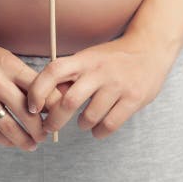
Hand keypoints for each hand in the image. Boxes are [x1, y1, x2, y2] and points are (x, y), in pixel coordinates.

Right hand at [0, 36, 62, 150]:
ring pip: (8, 127)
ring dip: (24, 140)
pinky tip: (11, 141)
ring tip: (32, 144)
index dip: (52, 108)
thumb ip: (26, 80)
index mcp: (8, 66)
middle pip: (27, 113)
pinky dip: (4, 140)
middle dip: (41, 129)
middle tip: (46, 134)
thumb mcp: (7, 59)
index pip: (39, 92)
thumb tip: (50, 104)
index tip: (58, 116)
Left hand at [25, 33, 178, 138]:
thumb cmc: (111, 58)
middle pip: (69, 101)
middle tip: (49, 128)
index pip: (53, 71)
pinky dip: (99, 132)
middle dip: (55, 120)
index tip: (32, 107)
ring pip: (90, 116)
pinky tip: (97, 130)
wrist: (150, 49)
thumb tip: (45, 99)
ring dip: (81, 125)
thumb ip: (70, 76)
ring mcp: (117, 85)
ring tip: (82, 123)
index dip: (38, 90)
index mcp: (83, 59)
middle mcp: (98, 71)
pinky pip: (110, 124)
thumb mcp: (88, 59)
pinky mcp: (134, 98)